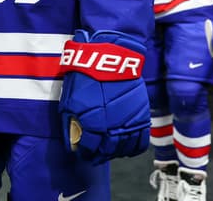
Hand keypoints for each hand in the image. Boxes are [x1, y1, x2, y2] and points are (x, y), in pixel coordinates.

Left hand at [58, 30, 149, 163]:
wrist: (110, 56)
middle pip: (107, 152)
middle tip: (94, 155)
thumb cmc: (86, 74)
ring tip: (109, 151)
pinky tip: (126, 147)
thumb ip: (70, 121)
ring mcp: (129, 122)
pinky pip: (141, 141)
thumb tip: (71, 138)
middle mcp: (112, 127)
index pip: (88, 149)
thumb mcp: (70, 99)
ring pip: (124, 149)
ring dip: (115, 153)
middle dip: (98, 156)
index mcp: (92, 123)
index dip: (84, 153)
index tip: (81, 153)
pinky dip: (133, 148)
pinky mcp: (142, 116)